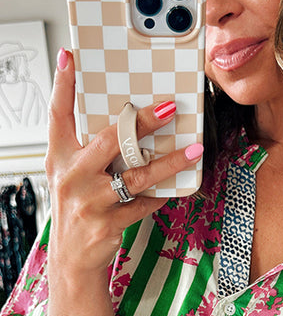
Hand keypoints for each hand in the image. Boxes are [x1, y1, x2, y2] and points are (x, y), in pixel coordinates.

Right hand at [45, 49, 203, 275]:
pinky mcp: (107, 224)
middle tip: (168, 108)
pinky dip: (160, 196)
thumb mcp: (71, 176)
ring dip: (168, 162)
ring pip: (136, 176)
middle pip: (109, 140)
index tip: (71, 58)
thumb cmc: (77, 208)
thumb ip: (89, 150)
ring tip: (192, 152)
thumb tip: (125, 125)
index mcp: (59, 158)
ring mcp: (90, 202)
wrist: (72, 257)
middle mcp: (71, 176)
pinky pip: (142, 205)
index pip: (58, 114)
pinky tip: (173, 189)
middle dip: (141, 122)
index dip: (63, 85)